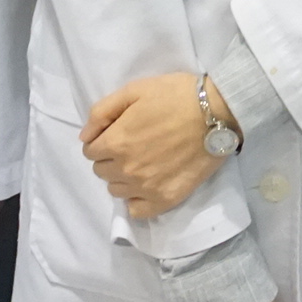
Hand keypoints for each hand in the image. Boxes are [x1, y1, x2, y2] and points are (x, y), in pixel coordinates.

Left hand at [82, 73, 234, 218]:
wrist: (216, 113)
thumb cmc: (175, 96)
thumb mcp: (134, 90)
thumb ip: (102, 112)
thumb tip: (85, 136)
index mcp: (116, 142)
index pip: (90, 152)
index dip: (101, 140)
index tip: (116, 133)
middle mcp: (126, 169)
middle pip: (102, 172)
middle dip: (110, 158)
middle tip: (131, 145)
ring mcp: (146, 188)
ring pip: (117, 190)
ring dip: (122, 178)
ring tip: (142, 162)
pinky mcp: (166, 199)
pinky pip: (137, 210)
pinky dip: (137, 200)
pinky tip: (147, 184)